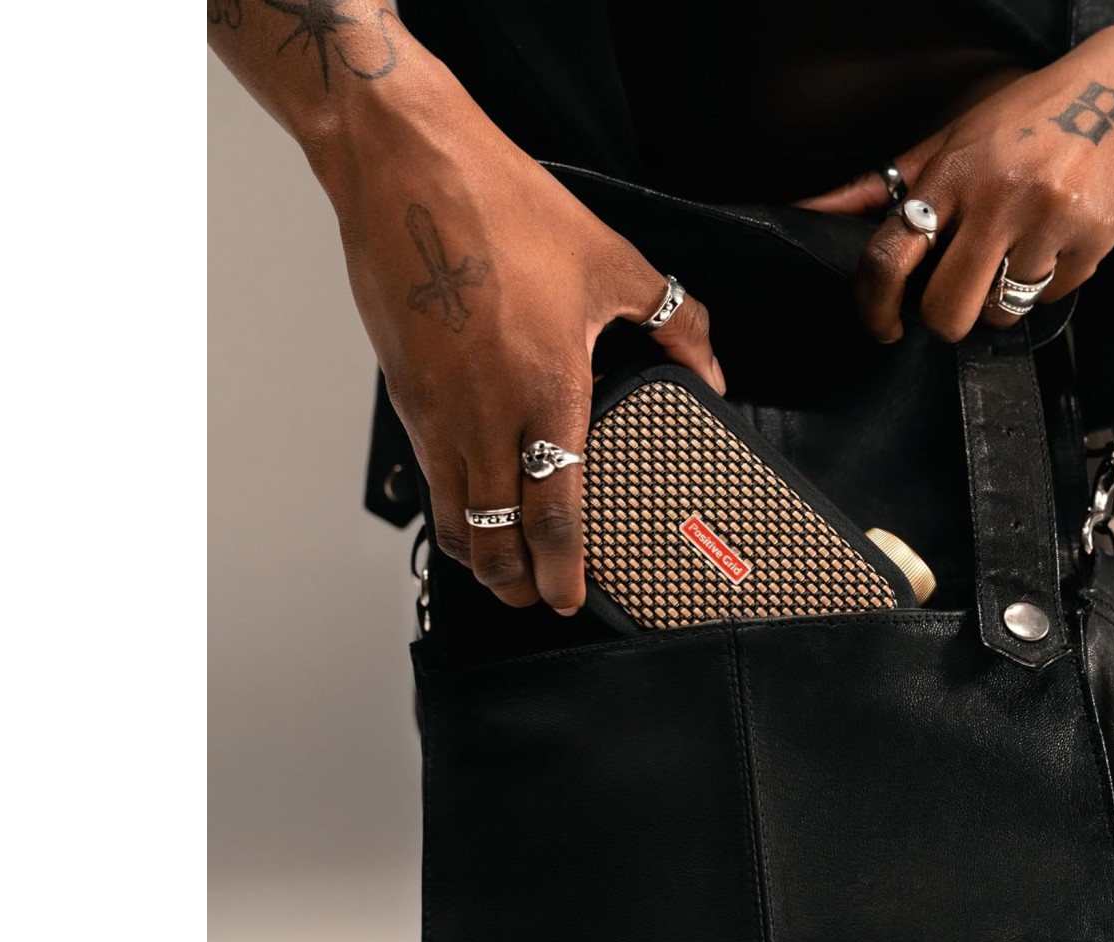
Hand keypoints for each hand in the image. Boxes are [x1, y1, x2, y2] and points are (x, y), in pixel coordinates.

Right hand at [317, 92, 724, 614]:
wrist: (408, 171)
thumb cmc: (504, 209)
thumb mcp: (612, 263)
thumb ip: (674, 324)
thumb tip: (709, 369)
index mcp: (544, 390)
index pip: (556, 514)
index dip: (567, 569)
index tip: (576, 597)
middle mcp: (483, 415)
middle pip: (495, 536)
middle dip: (517, 583)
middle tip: (538, 598)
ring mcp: (435, 409)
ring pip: (453, 515)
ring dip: (478, 554)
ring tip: (503, 569)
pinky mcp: (404, 392)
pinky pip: (428, 472)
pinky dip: (450, 504)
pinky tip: (470, 499)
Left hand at [796, 22, 1113, 342]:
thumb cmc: (1036, 113)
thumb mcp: (955, 137)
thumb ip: (885, 183)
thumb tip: (812, 210)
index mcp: (952, 170)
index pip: (887, 256)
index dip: (874, 306)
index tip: (881, 325)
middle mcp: (997, 197)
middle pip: (945, 309)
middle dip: (943, 321)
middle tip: (952, 302)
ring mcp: (1048, 222)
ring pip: (1000, 312)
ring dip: (999, 301)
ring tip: (1014, 255)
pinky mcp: (1094, 241)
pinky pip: (1052, 298)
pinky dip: (1049, 282)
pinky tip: (1057, 240)